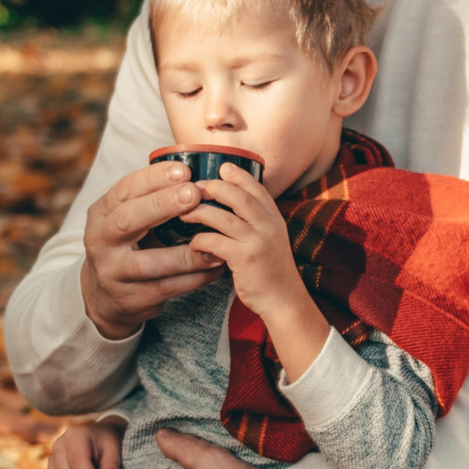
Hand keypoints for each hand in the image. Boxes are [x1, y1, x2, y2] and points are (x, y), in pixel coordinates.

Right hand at [80, 162, 221, 337]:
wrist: (104, 295)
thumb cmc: (129, 244)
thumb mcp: (128, 218)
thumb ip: (152, 199)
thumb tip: (199, 174)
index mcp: (102, 213)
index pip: (124, 190)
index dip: (153, 178)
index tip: (184, 170)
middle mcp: (101, 240)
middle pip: (128, 220)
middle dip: (161, 204)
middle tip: (194, 193)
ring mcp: (113, 272)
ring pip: (149, 262)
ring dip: (186, 252)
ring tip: (215, 239)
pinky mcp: (130, 298)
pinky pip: (167, 287)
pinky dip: (194, 277)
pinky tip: (216, 266)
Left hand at [185, 167, 318, 325]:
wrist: (284, 301)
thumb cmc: (271, 271)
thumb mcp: (270, 240)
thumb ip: (255, 222)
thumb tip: (228, 207)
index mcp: (274, 218)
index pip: (256, 188)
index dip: (238, 175)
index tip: (222, 167)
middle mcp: (268, 225)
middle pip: (237, 196)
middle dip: (213, 188)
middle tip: (194, 188)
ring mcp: (258, 241)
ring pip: (221, 216)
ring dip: (198, 212)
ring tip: (184, 213)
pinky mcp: (244, 258)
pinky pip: (213, 241)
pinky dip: (199, 240)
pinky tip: (193, 244)